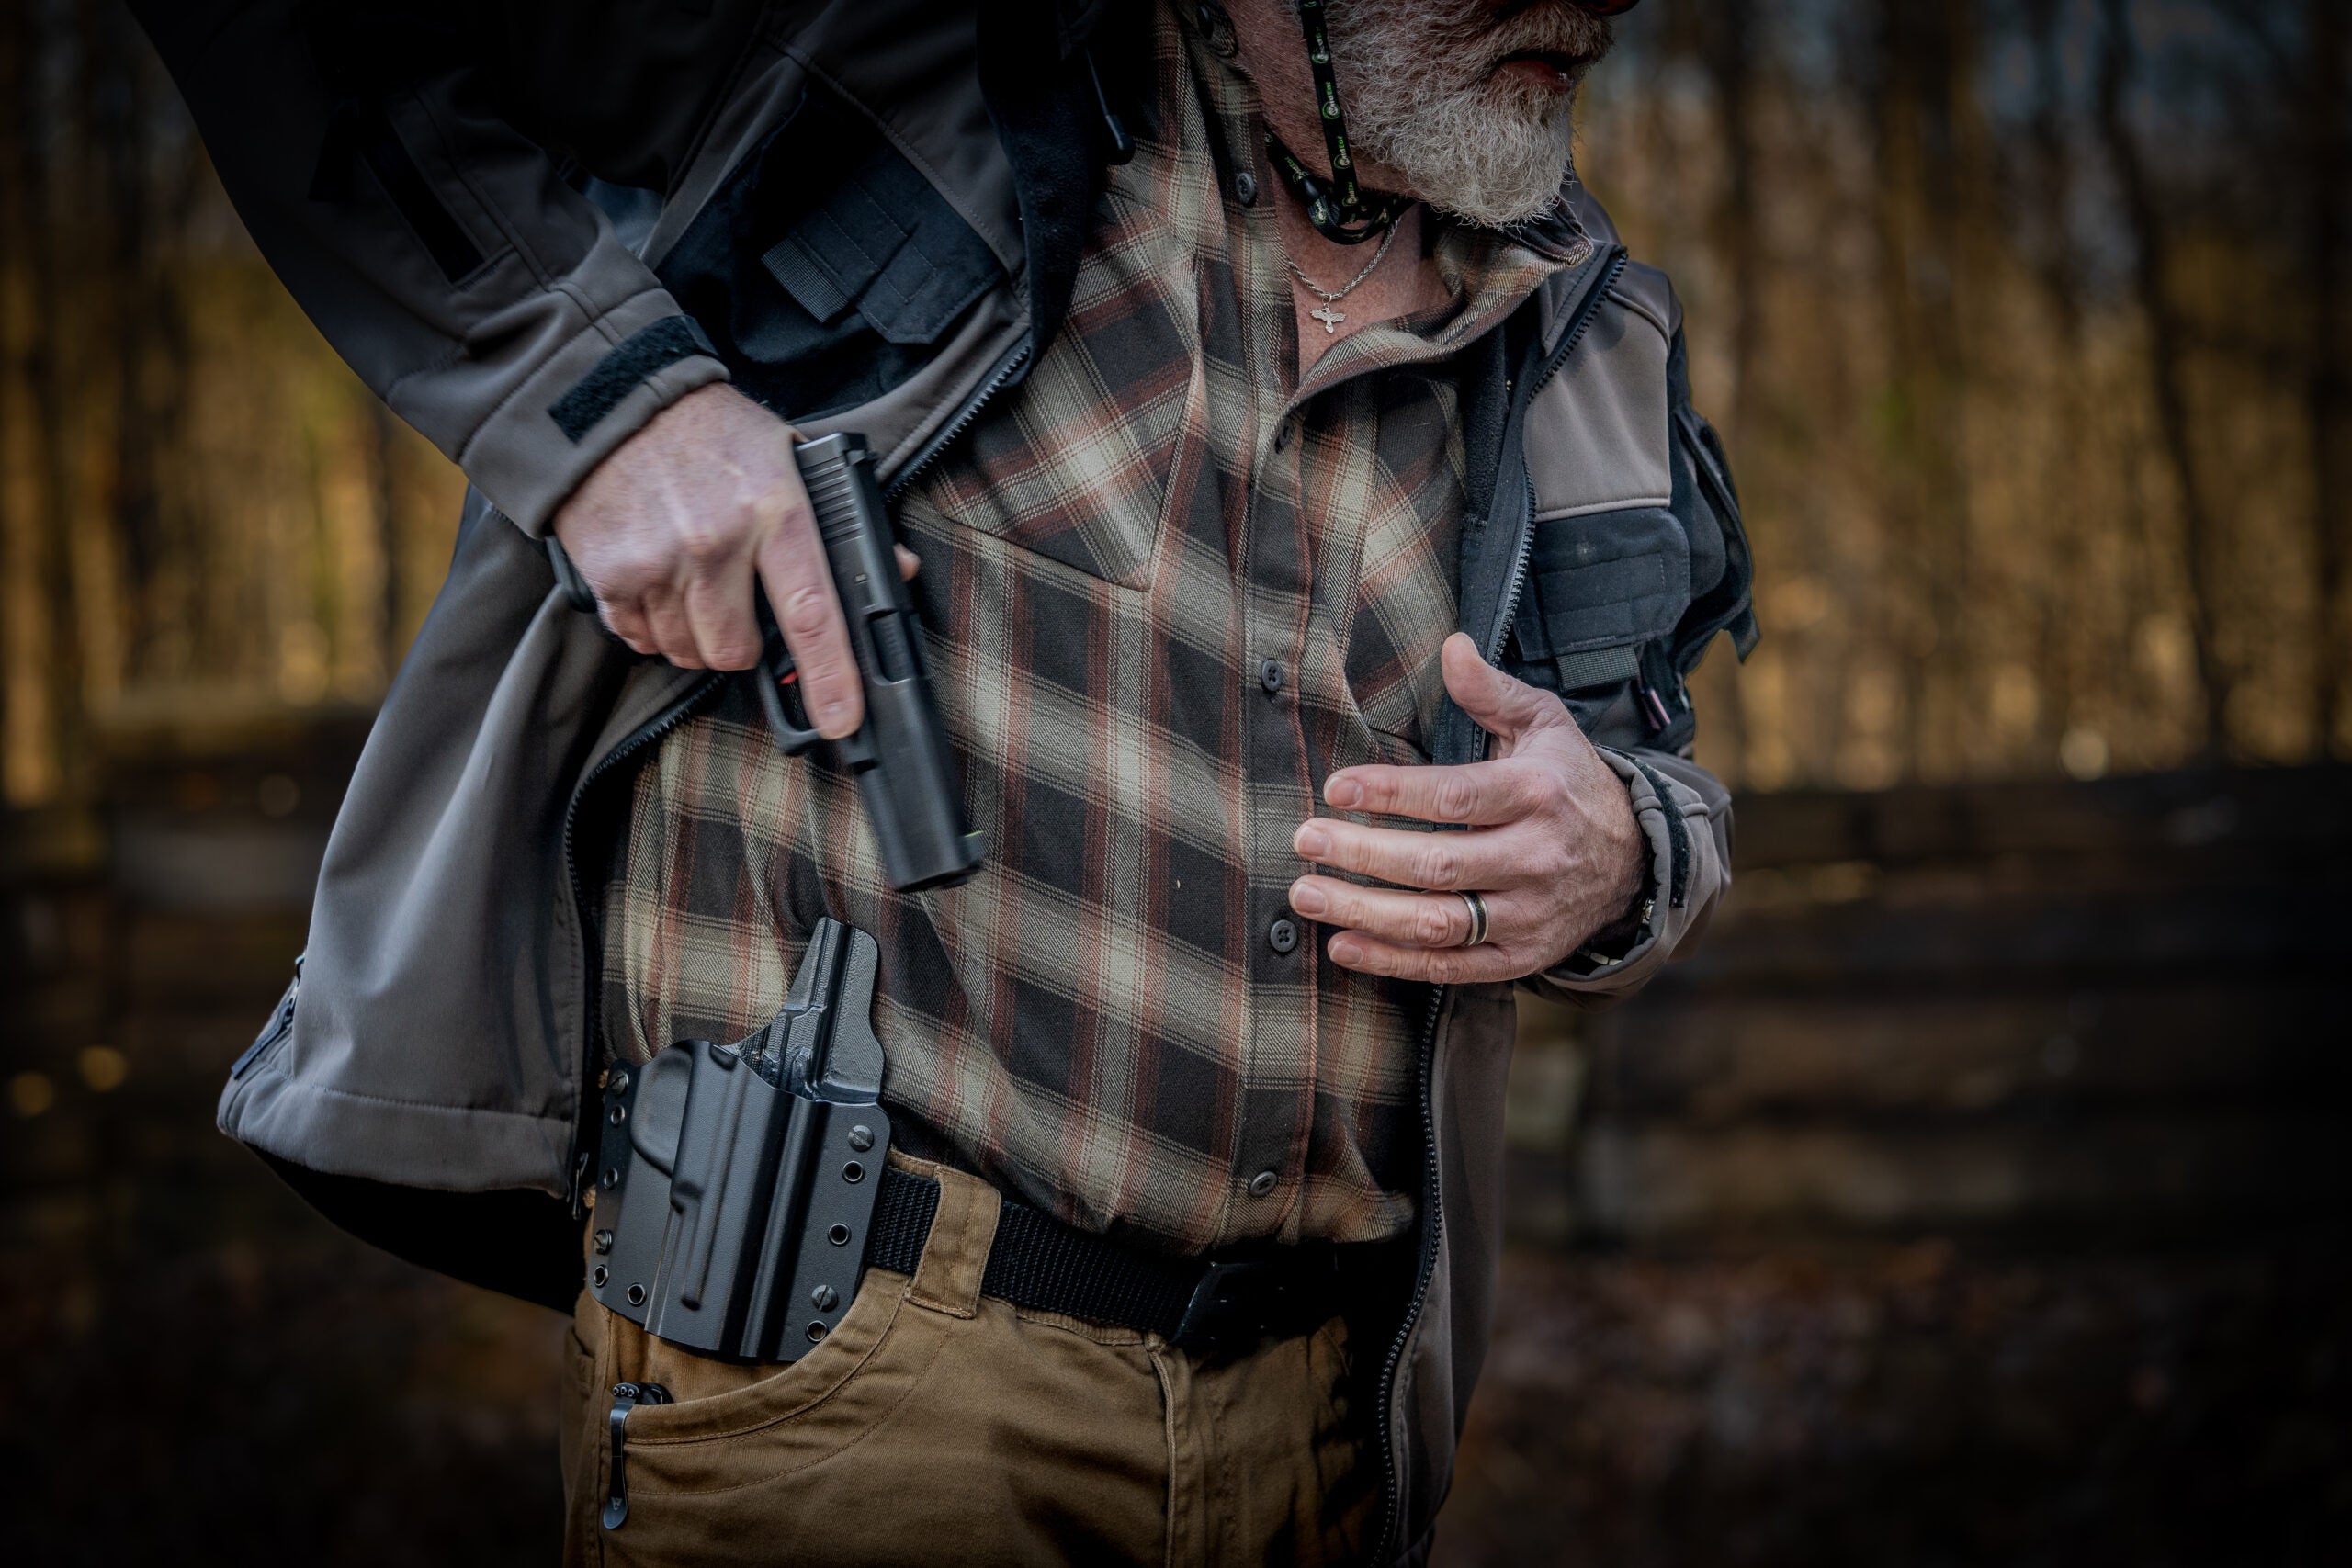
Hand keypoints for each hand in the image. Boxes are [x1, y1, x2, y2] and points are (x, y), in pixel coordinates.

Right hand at [551, 384, 913, 739]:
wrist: (620, 402)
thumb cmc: (715, 433)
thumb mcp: (791, 456)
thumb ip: (842, 519)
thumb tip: (897, 570)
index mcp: (775, 510)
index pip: (811, 611)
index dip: (830, 675)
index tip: (841, 719)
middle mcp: (715, 540)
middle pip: (734, 652)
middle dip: (741, 646)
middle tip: (738, 606)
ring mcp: (658, 559)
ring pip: (686, 652)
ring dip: (694, 638)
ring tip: (694, 585)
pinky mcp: (609, 572)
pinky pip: (637, 640)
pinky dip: (650, 628)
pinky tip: (657, 583)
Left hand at [1287, 633, 1646, 982]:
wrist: (1634, 863)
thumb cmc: (1569, 781)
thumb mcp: (1545, 724)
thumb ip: (1492, 690)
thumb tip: (1452, 645)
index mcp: (1537, 794)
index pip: (1456, 796)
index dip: (1393, 795)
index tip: (1335, 788)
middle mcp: (1535, 858)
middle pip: (1439, 865)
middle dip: (1364, 855)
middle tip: (1304, 840)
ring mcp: (1528, 914)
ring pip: (1439, 924)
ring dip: (1365, 913)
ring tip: (1306, 894)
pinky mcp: (1520, 957)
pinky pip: (1451, 968)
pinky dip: (1394, 962)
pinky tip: (1343, 947)